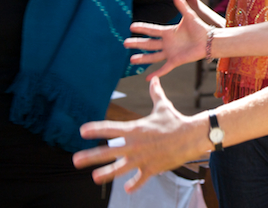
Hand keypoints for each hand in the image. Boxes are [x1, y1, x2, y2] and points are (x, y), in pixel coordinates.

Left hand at [74, 76, 204, 191]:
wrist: (191, 136)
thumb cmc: (175, 121)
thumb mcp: (163, 106)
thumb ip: (155, 93)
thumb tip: (154, 79)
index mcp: (135, 128)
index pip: (111, 128)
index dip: (95, 129)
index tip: (82, 131)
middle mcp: (135, 144)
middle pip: (108, 151)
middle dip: (91, 157)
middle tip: (75, 160)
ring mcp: (142, 158)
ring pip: (120, 168)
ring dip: (106, 174)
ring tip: (94, 178)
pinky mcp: (152, 168)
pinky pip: (140, 179)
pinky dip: (134, 185)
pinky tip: (127, 189)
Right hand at [126, 0, 210, 79]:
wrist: (209, 40)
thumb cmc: (199, 27)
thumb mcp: (188, 15)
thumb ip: (180, 4)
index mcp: (168, 32)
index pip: (152, 30)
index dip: (142, 28)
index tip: (131, 26)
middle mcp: (167, 43)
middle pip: (149, 44)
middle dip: (137, 43)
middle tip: (125, 43)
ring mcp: (170, 52)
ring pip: (153, 56)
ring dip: (142, 58)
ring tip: (131, 59)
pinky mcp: (176, 61)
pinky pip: (164, 68)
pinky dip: (157, 73)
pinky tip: (148, 79)